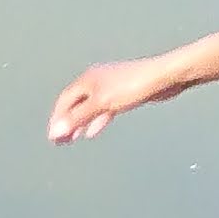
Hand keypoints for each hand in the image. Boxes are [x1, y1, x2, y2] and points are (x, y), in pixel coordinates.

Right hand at [51, 55, 176, 141]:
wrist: (165, 76)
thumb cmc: (133, 86)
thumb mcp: (101, 104)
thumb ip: (78, 118)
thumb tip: (55, 132)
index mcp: (87, 80)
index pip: (64, 101)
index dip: (57, 119)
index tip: (53, 137)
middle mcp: (96, 81)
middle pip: (75, 104)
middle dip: (67, 123)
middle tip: (60, 141)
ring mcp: (110, 86)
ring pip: (89, 107)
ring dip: (80, 123)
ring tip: (74, 139)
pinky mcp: (123, 92)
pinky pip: (103, 108)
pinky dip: (96, 120)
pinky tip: (93, 131)